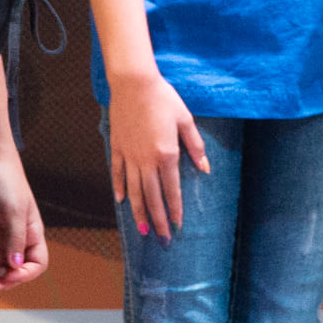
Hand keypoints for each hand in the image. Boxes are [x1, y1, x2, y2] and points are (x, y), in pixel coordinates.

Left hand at [0, 153, 50, 294]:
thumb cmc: (7, 182)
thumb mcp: (14, 210)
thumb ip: (16, 238)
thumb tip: (15, 266)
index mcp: (33, 232)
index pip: (37, 263)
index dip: (24, 275)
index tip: (6, 276)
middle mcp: (20, 236)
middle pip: (19, 268)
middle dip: (6, 281)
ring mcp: (4, 234)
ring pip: (3, 264)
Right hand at [108, 70, 212, 238]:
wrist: (134, 83)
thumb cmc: (163, 99)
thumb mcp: (186, 120)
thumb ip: (195, 147)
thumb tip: (205, 169)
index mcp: (166, 155)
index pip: (172, 190)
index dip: (175, 210)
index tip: (178, 226)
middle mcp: (146, 161)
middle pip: (152, 197)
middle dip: (158, 220)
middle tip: (162, 238)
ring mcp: (129, 156)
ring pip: (134, 191)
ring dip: (138, 212)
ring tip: (142, 230)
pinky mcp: (117, 148)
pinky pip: (118, 173)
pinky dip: (120, 189)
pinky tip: (122, 201)